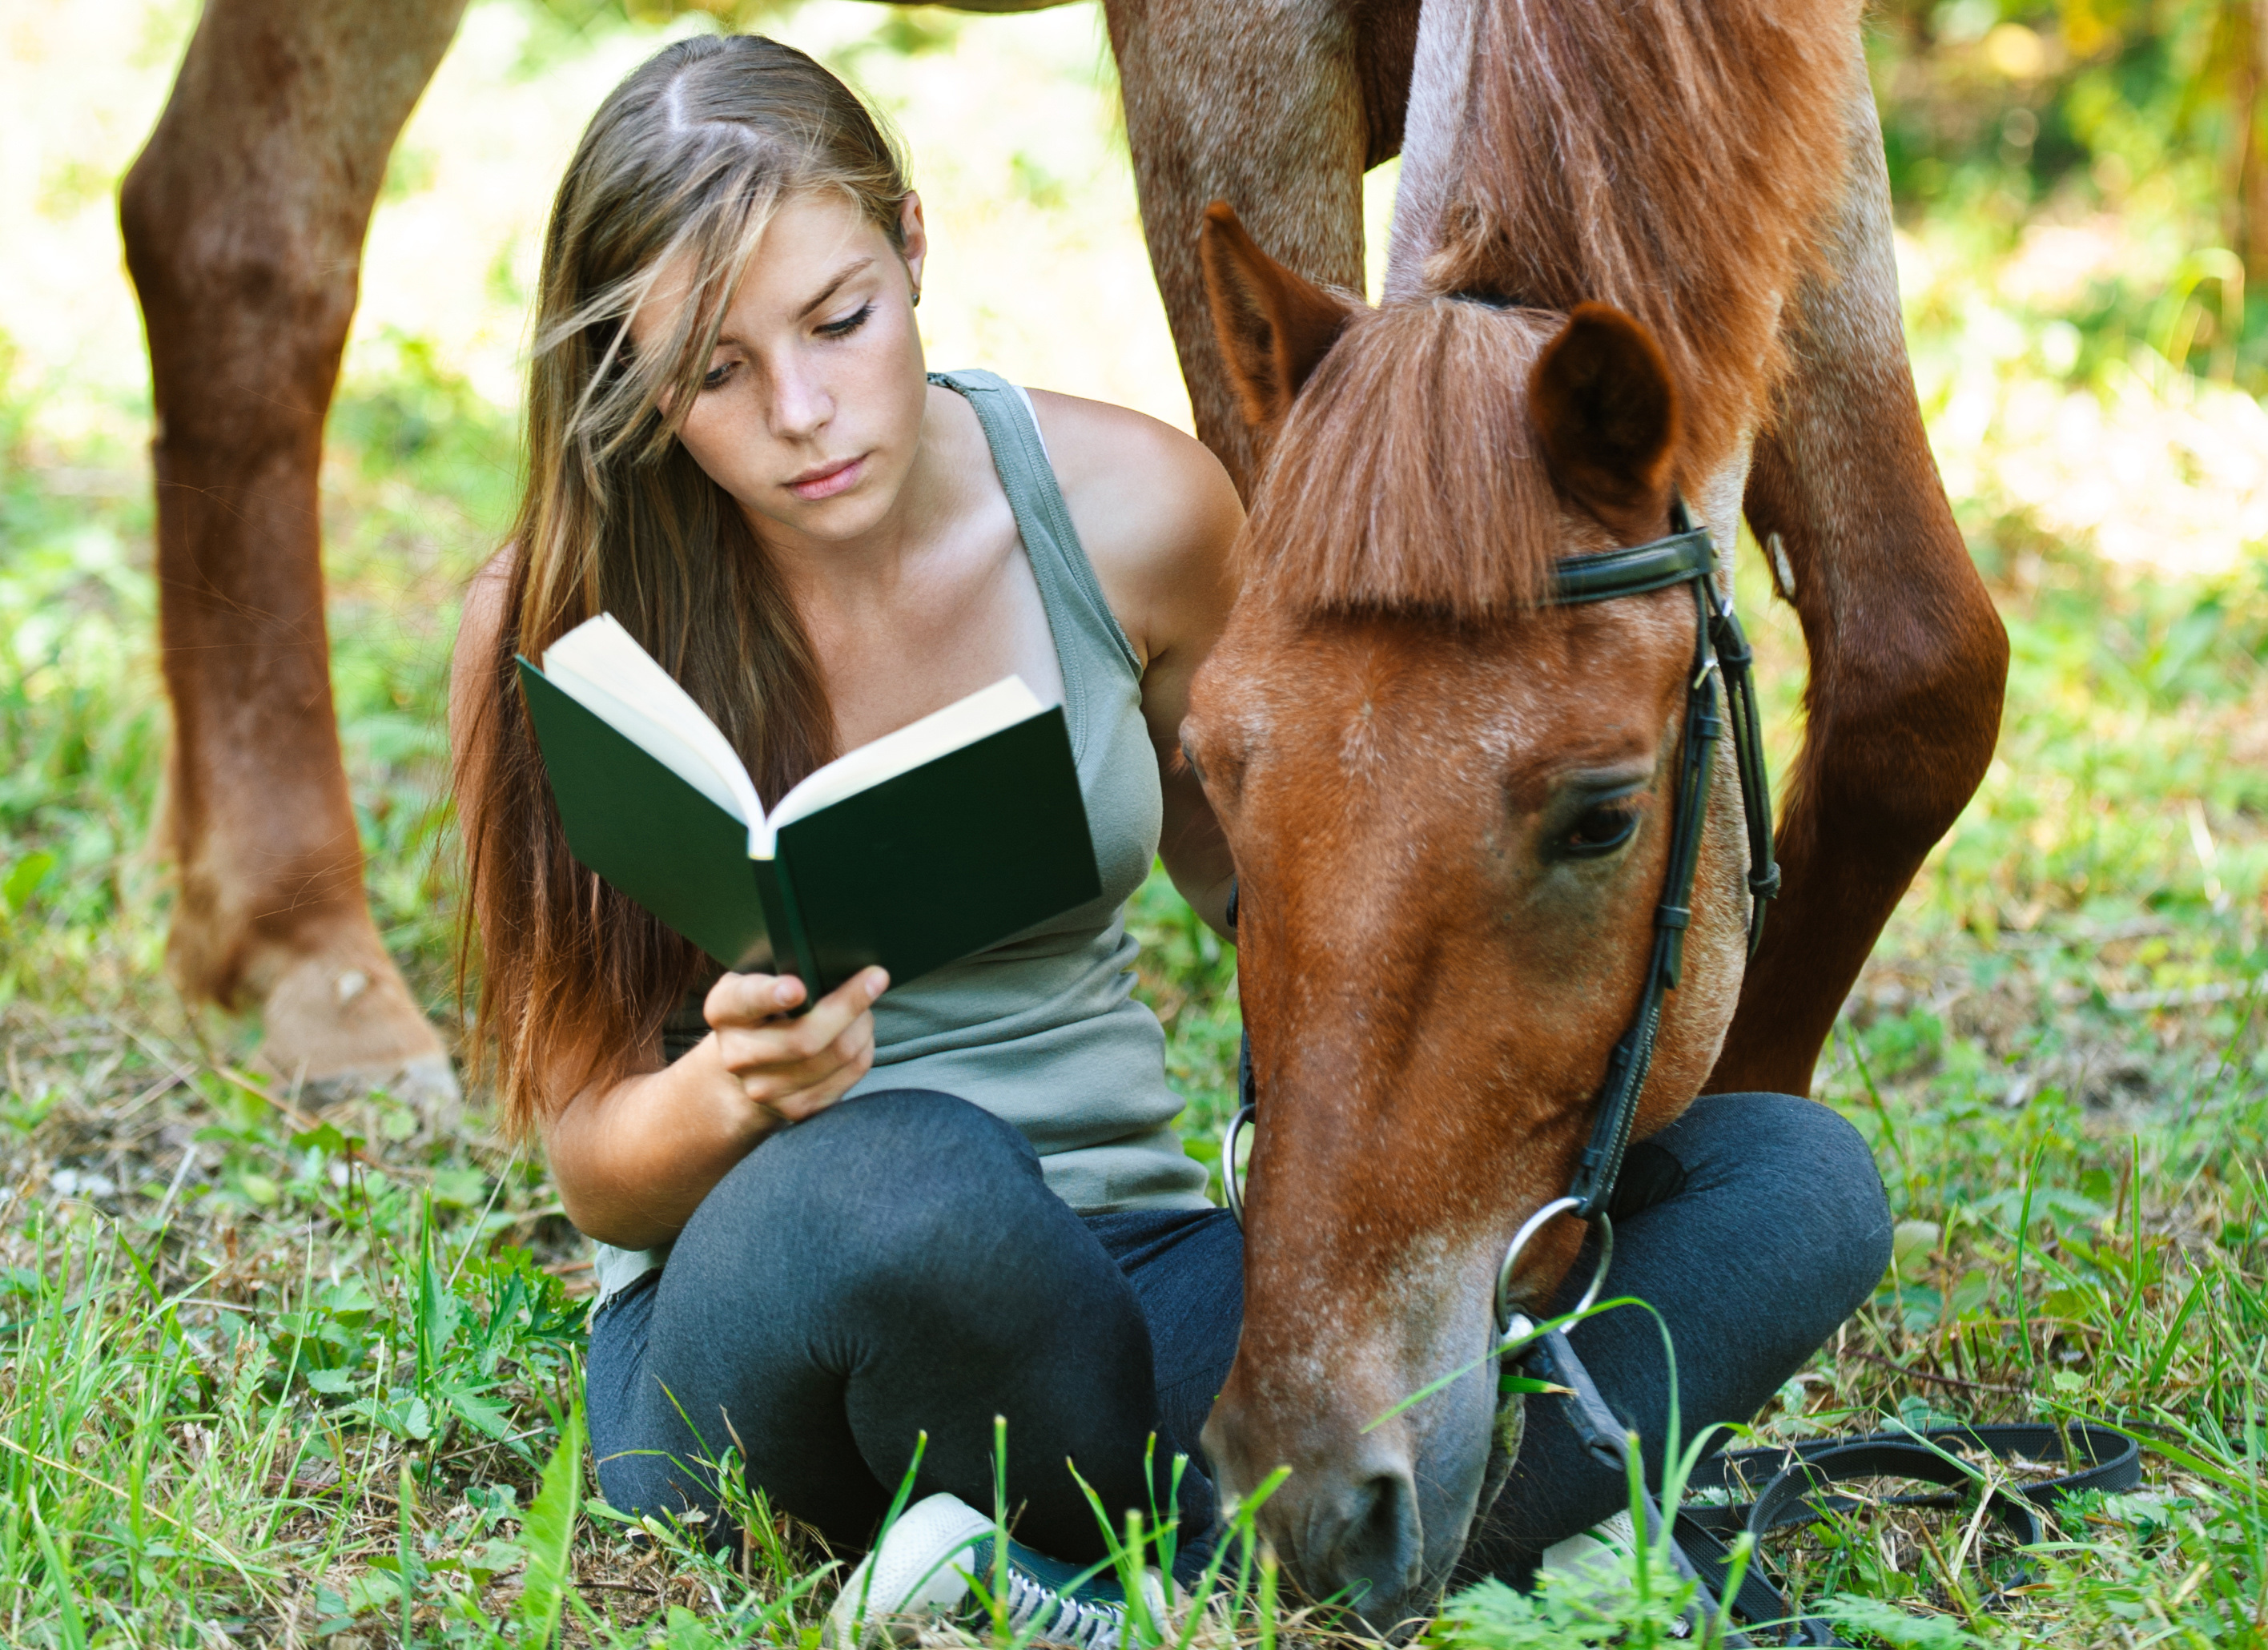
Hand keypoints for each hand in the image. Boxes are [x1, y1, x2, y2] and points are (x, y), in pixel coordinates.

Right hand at [703, 966, 887, 1135]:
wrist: (750, 1063)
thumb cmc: (767, 1007)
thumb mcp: (762, 980)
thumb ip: (787, 970)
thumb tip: (841, 967)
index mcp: (724, 1010)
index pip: (746, 1000)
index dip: (771, 994)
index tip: (798, 987)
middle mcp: (737, 1055)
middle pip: (805, 1038)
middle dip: (850, 1005)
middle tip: (875, 978)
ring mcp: (764, 1089)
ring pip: (837, 1055)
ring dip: (863, 1026)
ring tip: (865, 1008)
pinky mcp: (795, 1109)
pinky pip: (850, 1074)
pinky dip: (865, 1048)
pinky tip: (860, 1034)